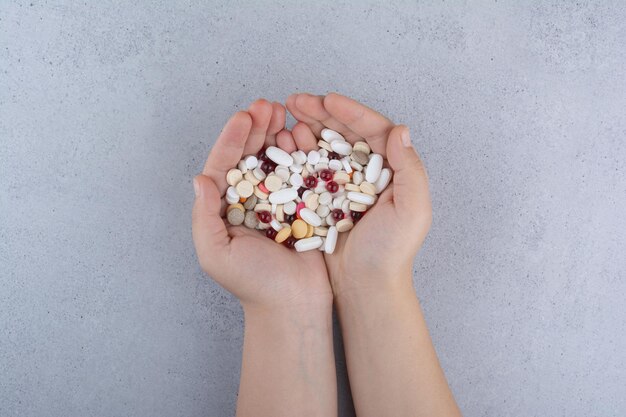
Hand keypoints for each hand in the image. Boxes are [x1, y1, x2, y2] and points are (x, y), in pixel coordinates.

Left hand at [192, 99, 331, 312]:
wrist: (293, 305)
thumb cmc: (253, 284)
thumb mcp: (215, 253)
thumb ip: (204, 217)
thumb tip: (200, 179)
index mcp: (226, 209)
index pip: (225, 166)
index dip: (231, 139)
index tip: (243, 116)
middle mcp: (250, 201)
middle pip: (250, 156)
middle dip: (257, 129)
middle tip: (268, 106)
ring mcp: (278, 202)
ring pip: (275, 160)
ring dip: (278, 135)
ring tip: (285, 114)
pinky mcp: (303, 206)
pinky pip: (300, 174)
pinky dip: (302, 154)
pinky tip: (303, 137)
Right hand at [286, 93, 431, 295]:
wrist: (366, 286)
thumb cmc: (392, 252)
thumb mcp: (412, 210)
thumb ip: (410, 169)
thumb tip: (400, 130)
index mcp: (393, 171)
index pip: (373, 130)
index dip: (350, 112)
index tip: (327, 99)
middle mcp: (369, 173)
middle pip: (345, 133)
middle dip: (320, 113)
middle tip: (294, 100)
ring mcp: (344, 185)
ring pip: (324, 147)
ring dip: (305, 128)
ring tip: (285, 115)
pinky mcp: (325, 199)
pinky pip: (310, 169)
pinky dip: (297, 153)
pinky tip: (282, 142)